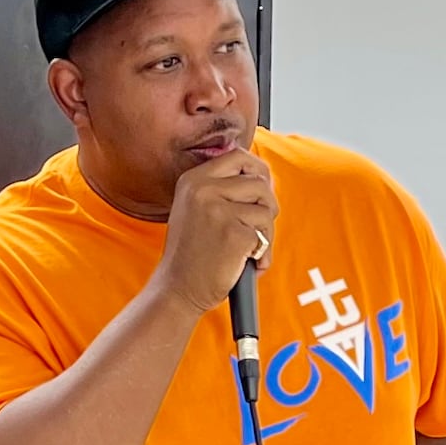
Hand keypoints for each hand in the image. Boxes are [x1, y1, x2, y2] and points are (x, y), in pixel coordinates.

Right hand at [155, 149, 277, 315]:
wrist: (178, 289)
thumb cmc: (192, 254)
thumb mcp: (195, 209)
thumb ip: (221, 188)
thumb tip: (263, 176)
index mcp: (194, 180)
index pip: (238, 155)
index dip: (258, 170)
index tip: (263, 187)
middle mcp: (204, 190)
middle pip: (260, 182)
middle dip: (268, 207)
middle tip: (258, 228)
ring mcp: (218, 211)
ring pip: (266, 210)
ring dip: (266, 234)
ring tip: (249, 250)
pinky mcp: (234, 234)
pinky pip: (265, 237)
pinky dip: (263, 255)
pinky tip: (247, 265)